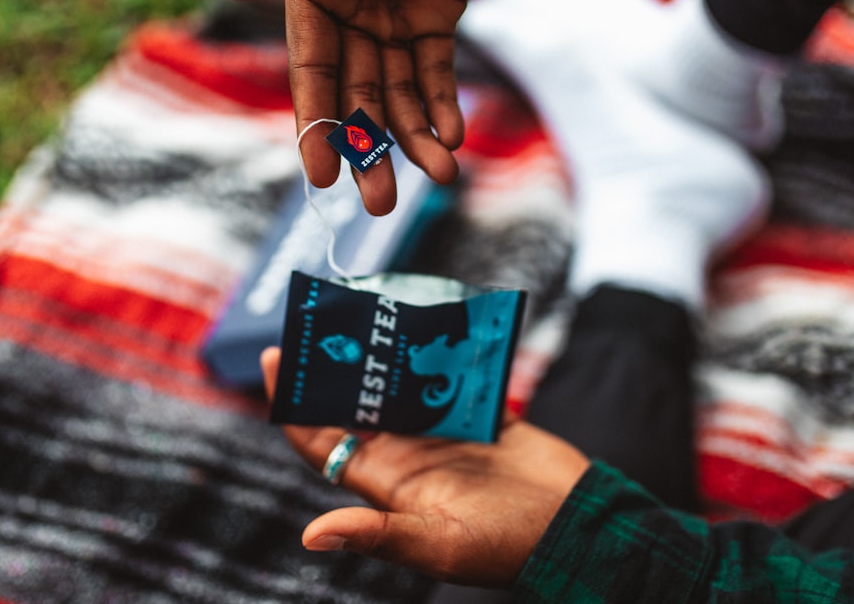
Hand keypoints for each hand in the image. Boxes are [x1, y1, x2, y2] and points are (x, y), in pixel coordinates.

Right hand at [211, 0, 550, 214]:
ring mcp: (394, 13)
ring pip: (398, 89)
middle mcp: (350, 7)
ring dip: (415, 135)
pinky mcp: (437, 13)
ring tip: (440, 175)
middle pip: (356, 91)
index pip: (313, 70)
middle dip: (370, 146)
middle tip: (380, 202)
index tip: (323, 177)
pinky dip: (443, 104)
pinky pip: (435, 71)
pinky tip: (452, 137)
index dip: (318, 124)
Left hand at [260, 346, 588, 587]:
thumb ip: (380, 534)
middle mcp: (406, 451)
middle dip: (334, 365)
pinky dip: (442, 348)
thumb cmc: (507, 545)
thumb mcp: (440, 544)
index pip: (322, 442)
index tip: (275, 358)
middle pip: (353, 403)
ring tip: (367, 308)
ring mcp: (442, 429)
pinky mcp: (481, 413)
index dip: (293, 405)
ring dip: (384, 351)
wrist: (578, 526)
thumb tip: (311, 536)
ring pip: (399, 383)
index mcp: (386, 481)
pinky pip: (451, 373)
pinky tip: (431, 317)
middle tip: (321, 317)